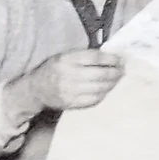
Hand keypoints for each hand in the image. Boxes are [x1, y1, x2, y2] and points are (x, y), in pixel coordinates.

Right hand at [7, 49, 125, 120]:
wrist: (36, 89)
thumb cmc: (54, 68)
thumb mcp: (65, 56)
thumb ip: (84, 56)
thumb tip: (111, 56)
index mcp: (67, 59)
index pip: (95, 58)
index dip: (111, 59)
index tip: (121, 59)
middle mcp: (68, 75)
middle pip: (100, 74)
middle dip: (115, 72)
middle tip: (122, 70)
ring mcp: (70, 91)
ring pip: (99, 88)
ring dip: (112, 84)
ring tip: (117, 79)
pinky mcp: (71, 103)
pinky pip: (93, 100)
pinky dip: (103, 94)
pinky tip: (106, 89)